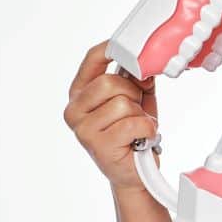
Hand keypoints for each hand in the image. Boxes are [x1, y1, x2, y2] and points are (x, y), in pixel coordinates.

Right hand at [62, 39, 159, 192]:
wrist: (136, 172)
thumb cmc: (133, 131)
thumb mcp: (136, 98)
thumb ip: (137, 77)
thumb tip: (144, 62)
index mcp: (80, 93)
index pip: (93, 59)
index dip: (113, 49)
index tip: (131, 49)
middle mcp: (74, 110)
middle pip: (109, 82)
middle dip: (133, 93)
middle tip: (137, 109)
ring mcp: (83, 129)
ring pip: (122, 104)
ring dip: (140, 115)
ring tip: (137, 128)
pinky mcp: (98, 146)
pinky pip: (132, 124)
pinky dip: (146, 129)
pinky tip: (142, 139)